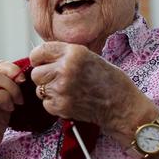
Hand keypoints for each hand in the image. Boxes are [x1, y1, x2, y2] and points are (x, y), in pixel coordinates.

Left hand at [29, 42, 157, 142]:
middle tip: (57, 79)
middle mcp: (66, 69)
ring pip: (39, 89)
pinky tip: (70, 100)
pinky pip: (46, 104)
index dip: (38, 59)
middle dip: (44, 77)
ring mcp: (62, 88)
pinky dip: (54, 104)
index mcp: (73, 53)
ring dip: (49, 91)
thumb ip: (65, 55)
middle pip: (36, 73)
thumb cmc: (109, 81)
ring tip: (67, 90)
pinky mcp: (61, 106)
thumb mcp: (89, 57)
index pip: (38, 52)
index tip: (42, 63)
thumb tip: (42, 58)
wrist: (122, 105)